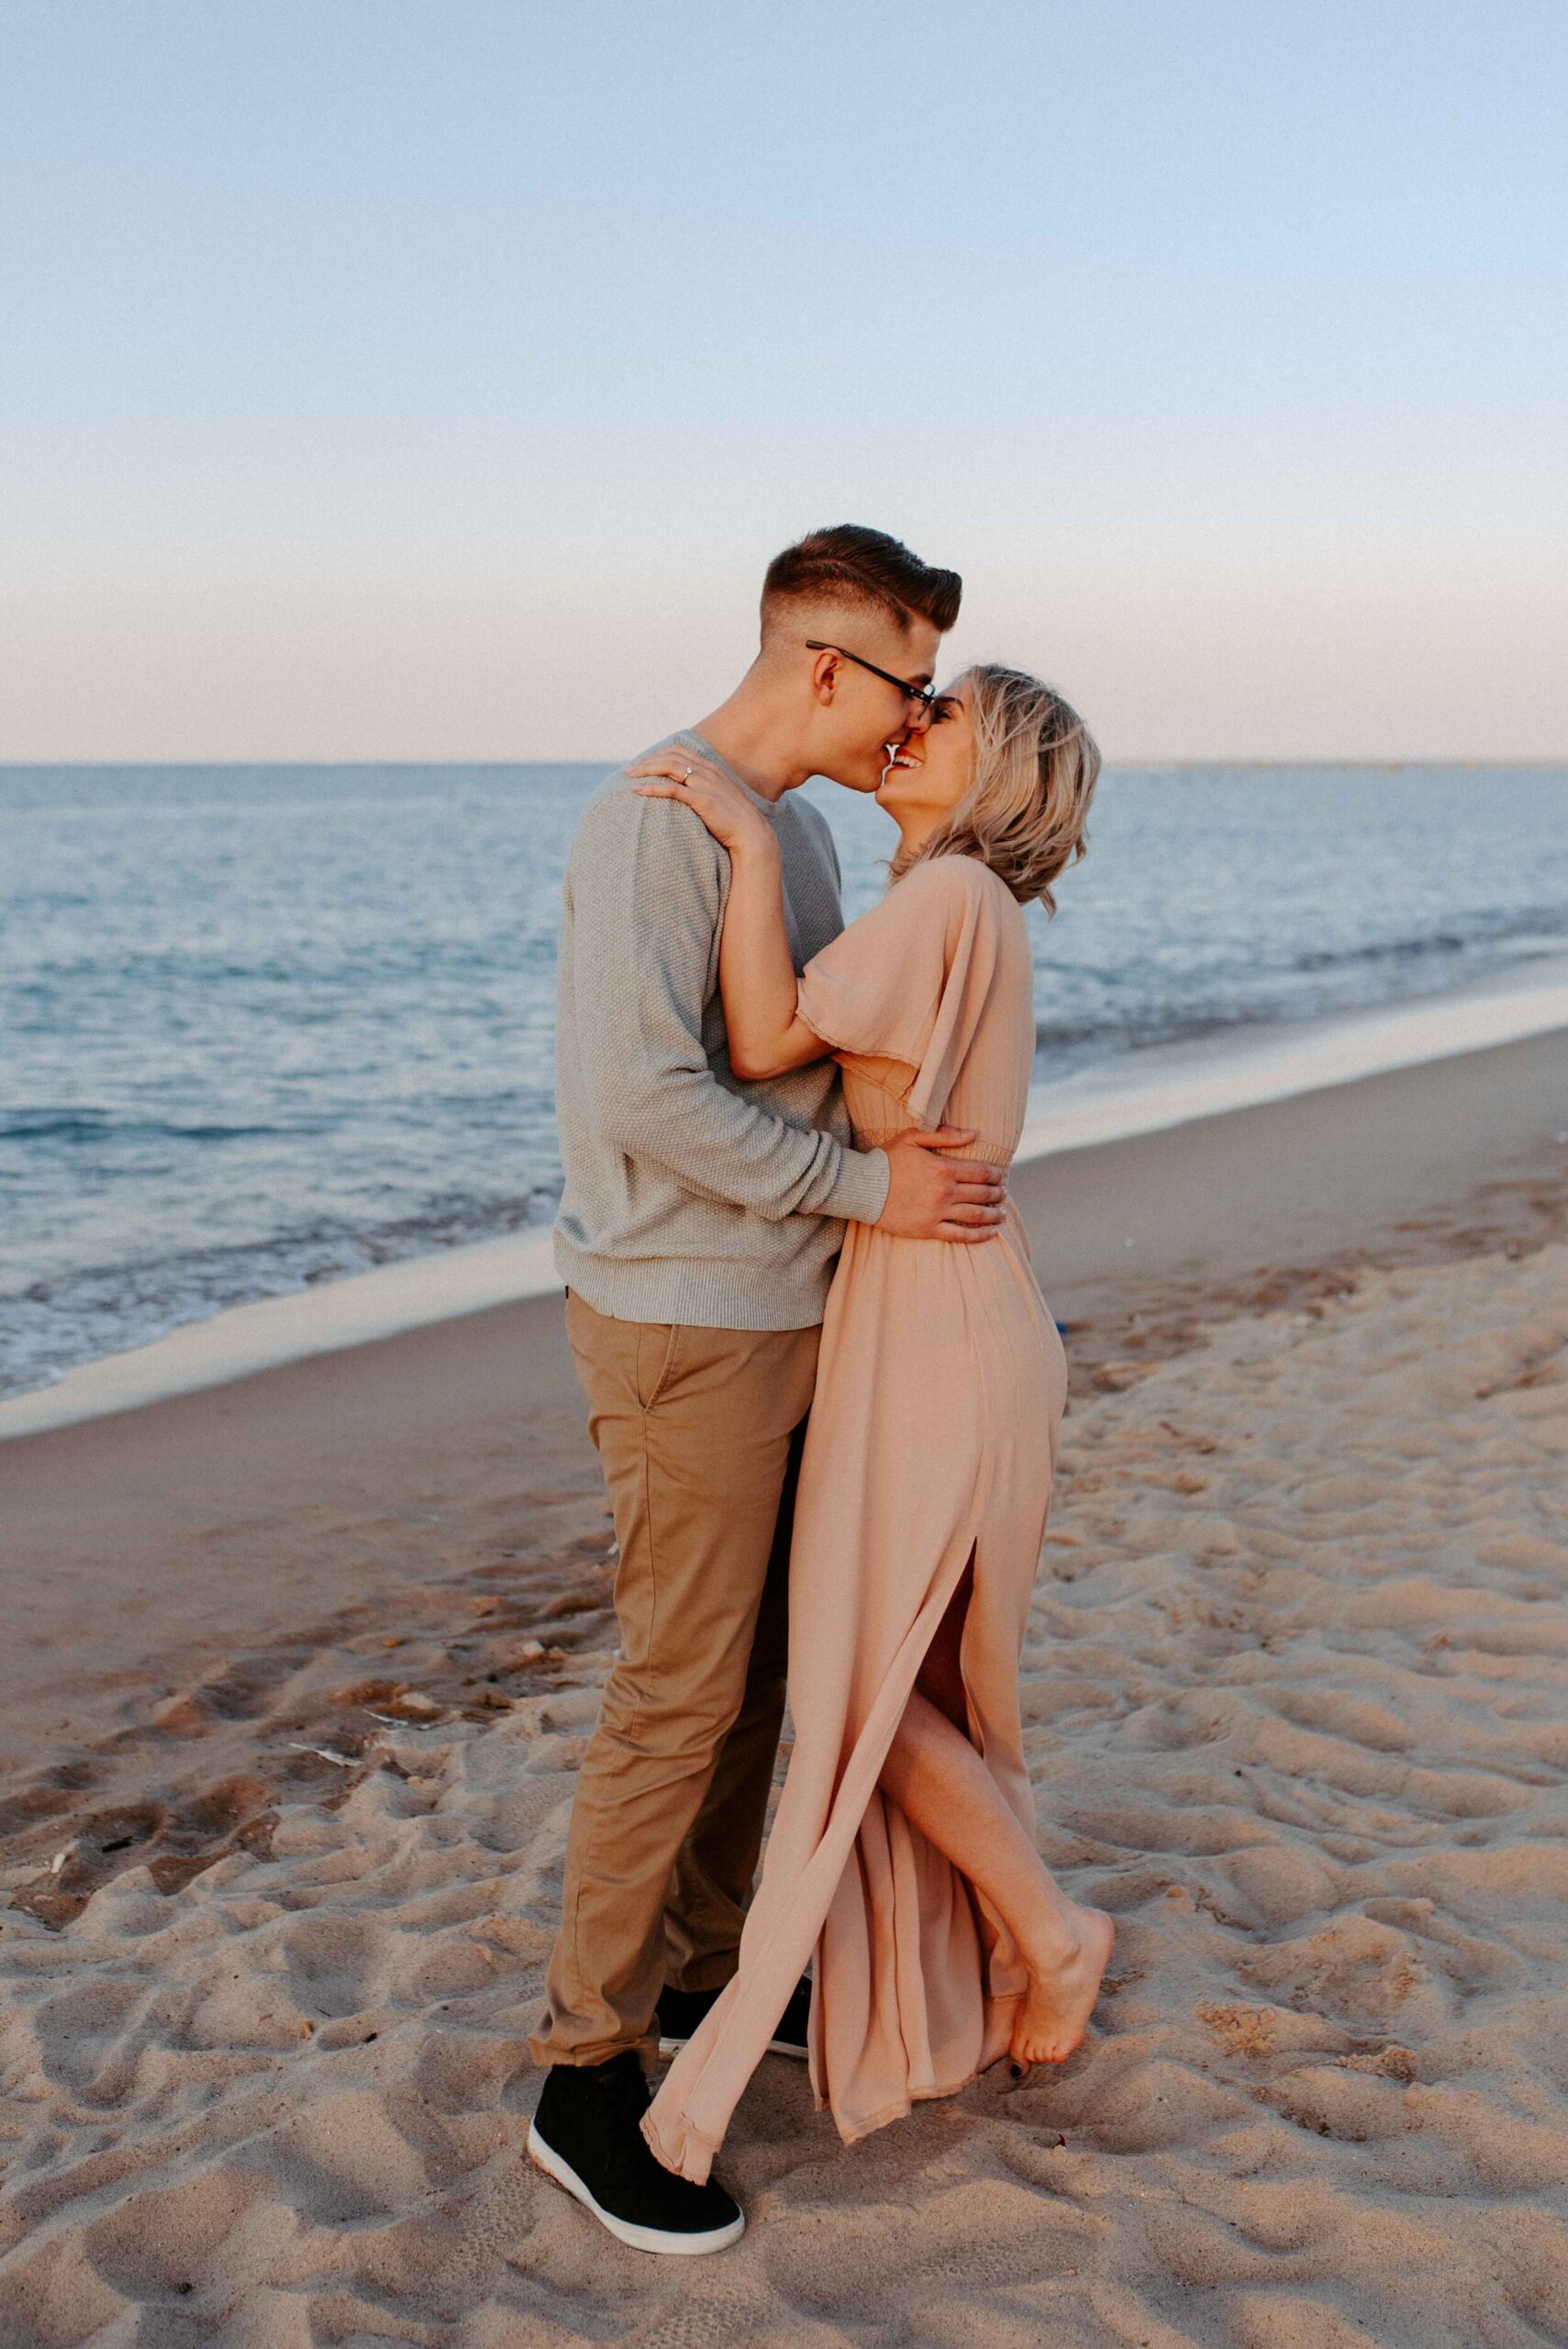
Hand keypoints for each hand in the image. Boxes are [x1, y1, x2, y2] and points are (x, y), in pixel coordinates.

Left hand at [628, 751, 774, 856]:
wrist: (752, 835)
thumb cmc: (734, 821)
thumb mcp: (719, 799)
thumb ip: (704, 790)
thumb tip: (686, 794)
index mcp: (711, 768)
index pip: (678, 751)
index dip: (657, 754)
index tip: (642, 764)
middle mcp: (707, 771)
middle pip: (670, 756)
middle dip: (647, 760)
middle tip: (629, 770)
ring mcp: (705, 784)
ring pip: (669, 767)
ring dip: (646, 769)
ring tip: (629, 777)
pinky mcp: (702, 800)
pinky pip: (672, 789)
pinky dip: (652, 788)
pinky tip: (637, 791)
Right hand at [877, 1127, 1006, 1242]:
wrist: (863, 1188)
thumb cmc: (887, 1160)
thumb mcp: (913, 1138)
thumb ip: (944, 1135)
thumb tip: (973, 1134)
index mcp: (944, 1168)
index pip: (981, 1172)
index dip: (995, 1175)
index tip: (1000, 1176)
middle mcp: (945, 1191)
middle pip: (983, 1193)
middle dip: (997, 1194)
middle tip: (1003, 1195)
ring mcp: (938, 1212)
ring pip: (976, 1215)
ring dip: (994, 1215)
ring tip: (1001, 1214)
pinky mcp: (929, 1229)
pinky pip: (961, 1234)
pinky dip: (979, 1235)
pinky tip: (990, 1233)